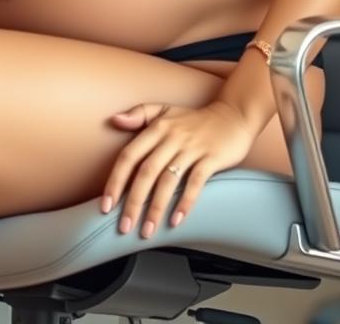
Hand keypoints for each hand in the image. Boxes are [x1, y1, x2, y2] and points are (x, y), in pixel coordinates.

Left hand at [99, 99, 256, 237]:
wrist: (233, 115)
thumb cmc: (194, 119)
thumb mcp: (165, 110)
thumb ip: (138, 114)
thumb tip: (113, 120)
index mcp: (158, 127)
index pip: (129, 155)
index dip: (115, 181)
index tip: (106, 206)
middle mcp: (172, 137)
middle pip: (146, 172)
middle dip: (133, 202)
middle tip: (124, 227)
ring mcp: (192, 148)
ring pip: (168, 181)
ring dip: (155, 208)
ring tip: (146, 230)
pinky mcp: (211, 158)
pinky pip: (195, 182)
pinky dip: (185, 202)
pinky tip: (176, 220)